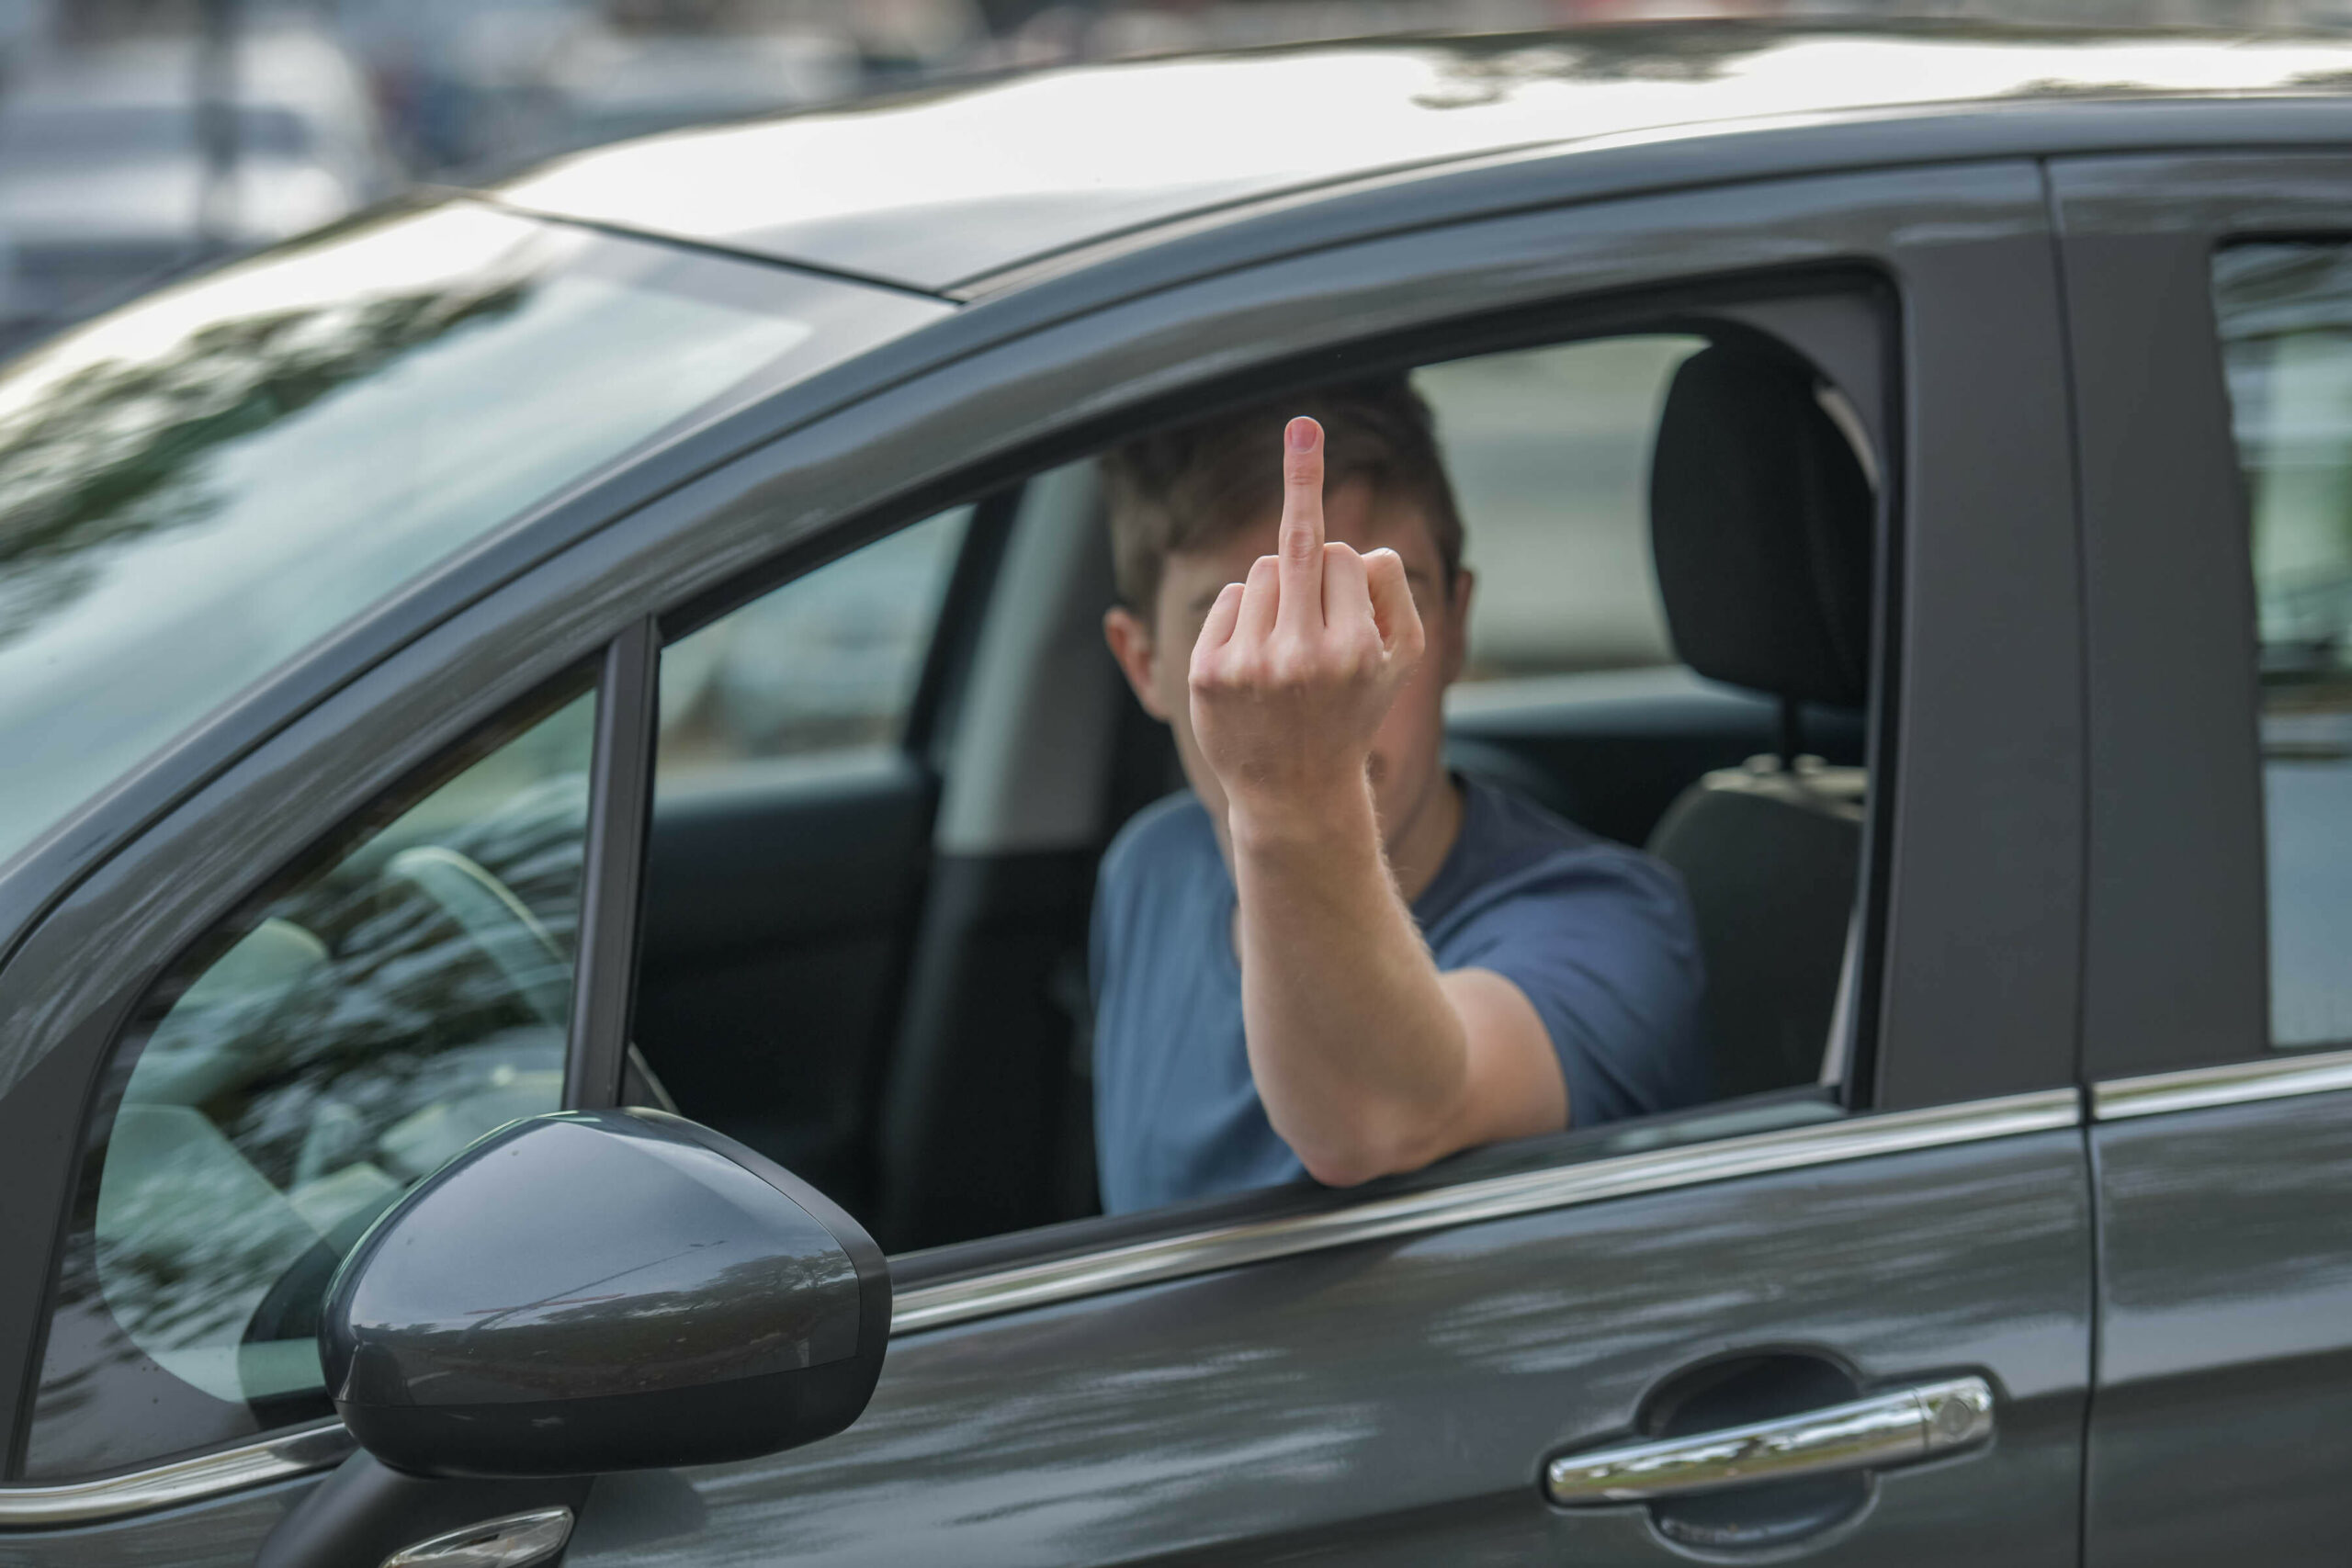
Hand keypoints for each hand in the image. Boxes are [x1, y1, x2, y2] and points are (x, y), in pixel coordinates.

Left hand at [1188, 417, 1425, 838]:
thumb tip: (1365, 547)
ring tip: (1288, 641)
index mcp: (1356, 651)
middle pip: (1299, 547)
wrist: (1295, 791)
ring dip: (1278, 589)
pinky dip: (1245, 613)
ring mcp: (1250, 665)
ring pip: (1262, 571)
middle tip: (1300, 447)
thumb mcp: (1401, 659)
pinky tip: (1258, 656)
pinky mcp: (1209, 672)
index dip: (1344, 568)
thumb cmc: (1353, 711)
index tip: (1342, 571)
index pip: (1344, 557)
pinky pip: (1230, 599)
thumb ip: (1395, 593)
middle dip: (1302, 485)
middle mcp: (1302, 657)